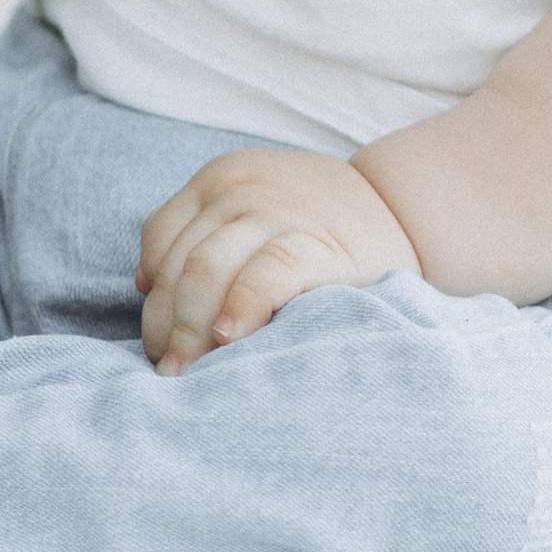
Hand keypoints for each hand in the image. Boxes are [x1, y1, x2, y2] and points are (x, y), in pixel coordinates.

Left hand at [137, 148, 420, 372]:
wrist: (406, 207)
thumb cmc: (323, 226)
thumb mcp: (257, 210)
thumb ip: (209, 237)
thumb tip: (146, 285)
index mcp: (220, 179)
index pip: (160, 236)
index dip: (152, 293)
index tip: (157, 340)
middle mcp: (239, 189)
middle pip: (178, 261)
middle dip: (165, 323)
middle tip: (167, 370)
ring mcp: (276, 211)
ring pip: (205, 269)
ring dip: (188, 329)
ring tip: (189, 373)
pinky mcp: (314, 243)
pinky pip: (262, 275)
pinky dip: (238, 308)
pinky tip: (228, 339)